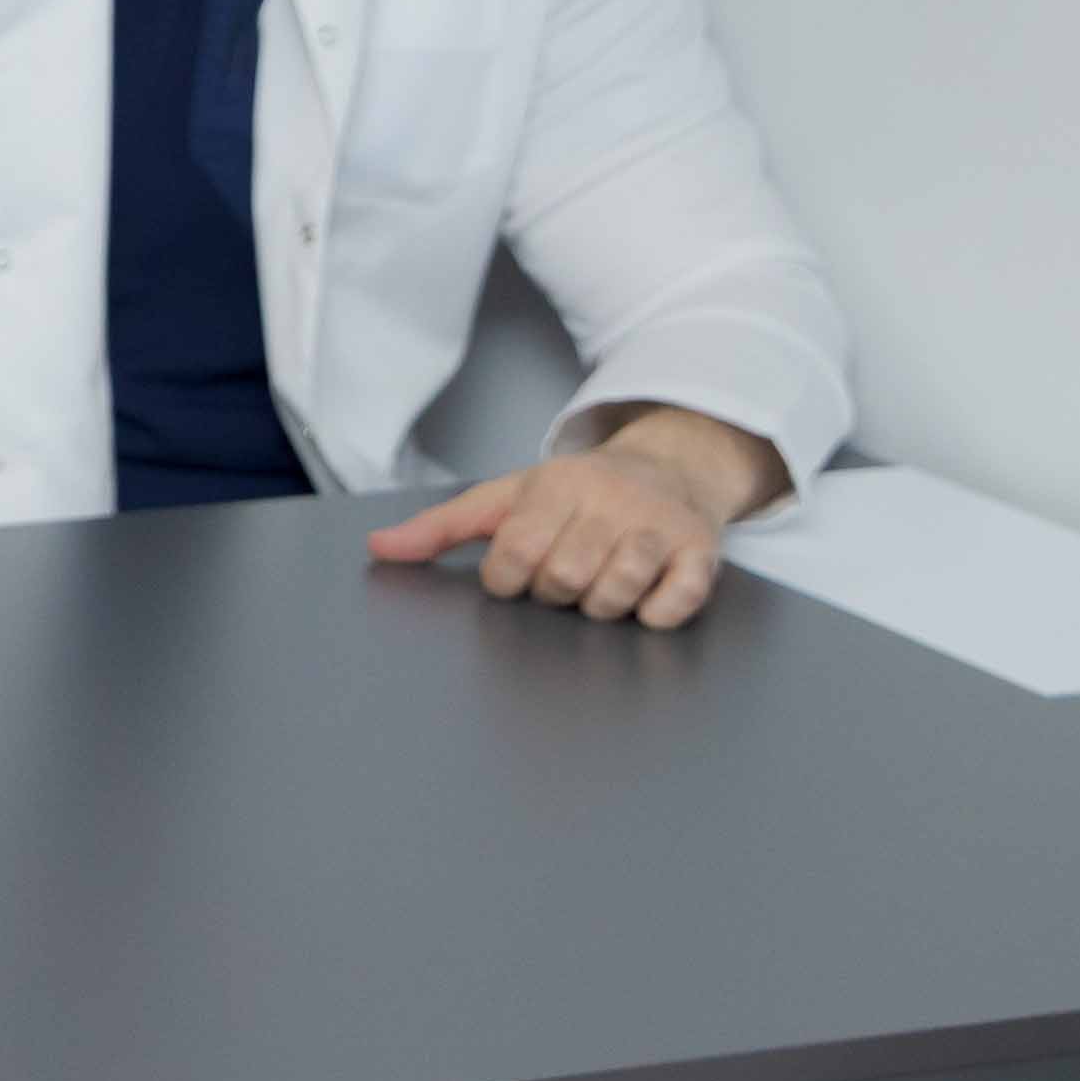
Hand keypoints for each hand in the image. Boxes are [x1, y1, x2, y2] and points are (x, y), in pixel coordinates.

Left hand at [371, 441, 739, 628]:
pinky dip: (654, 614)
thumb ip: (441, 527)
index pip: (514, 554)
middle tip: (565, 574)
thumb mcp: (507, 497)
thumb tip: (377, 549)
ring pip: (615, 594)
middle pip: (564, 579)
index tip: (520, 571)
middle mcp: (610, 501)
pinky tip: (644, 596)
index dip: (509, 579)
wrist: (671, 466)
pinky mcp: (702, 553)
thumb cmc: (579, 492)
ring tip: (600, 582)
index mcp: (556, 485)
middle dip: (555, 592)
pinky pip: (674, 606)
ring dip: (600, 605)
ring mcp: (660, 526)